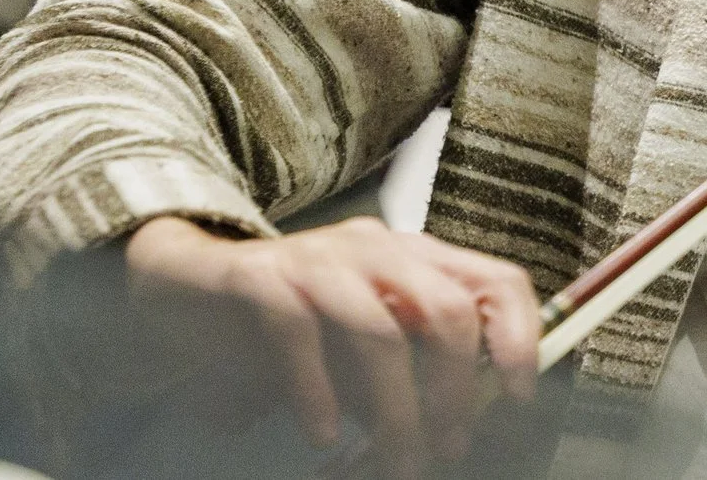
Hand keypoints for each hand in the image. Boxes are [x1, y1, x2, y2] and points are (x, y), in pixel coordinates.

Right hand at [125, 214, 537, 478]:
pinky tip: (322, 435)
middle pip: (446, 310)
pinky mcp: (259, 278)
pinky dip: (317, 393)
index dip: (519, 337)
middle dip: (454, 391)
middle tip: (447, 450)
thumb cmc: (287, 320)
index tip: (519, 396)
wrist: (187, 279)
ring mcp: (319, 259)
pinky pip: (299, 334)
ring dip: (393, 411)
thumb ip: (404, 374)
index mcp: (416, 258)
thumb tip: (451, 430)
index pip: (497, 280)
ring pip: (379, 332)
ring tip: (394, 462)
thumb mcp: (358, 347)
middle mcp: (377, 248)